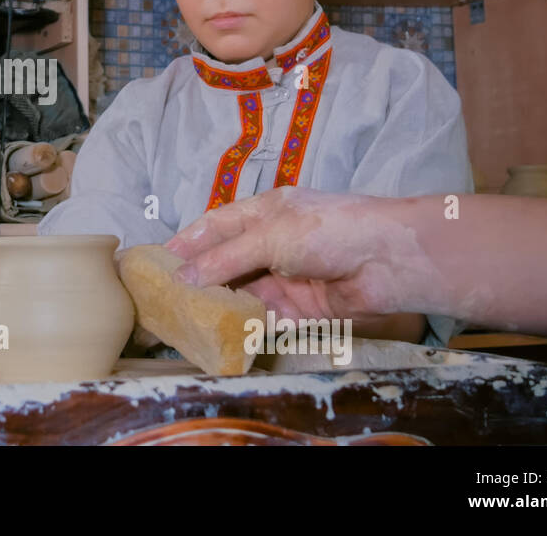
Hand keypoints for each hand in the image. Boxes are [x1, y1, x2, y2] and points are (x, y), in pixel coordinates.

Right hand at [164, 187, 436, 320]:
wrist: (389, 261)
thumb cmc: (329, 228)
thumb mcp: (270, 235)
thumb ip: (225, 258)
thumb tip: (184, 277)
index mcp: (264, 212)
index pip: (215, 226)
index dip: (187, 242)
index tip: (157, 260)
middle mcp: (272, 243)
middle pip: (225, 262)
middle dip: (197, 278)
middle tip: (163, 298)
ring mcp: (285, 277)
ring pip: (240, 292)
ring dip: (216, 304)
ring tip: (182, 319)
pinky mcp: (299, 309)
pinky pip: (262, 318)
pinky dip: (241, 325)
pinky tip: (218, 334)